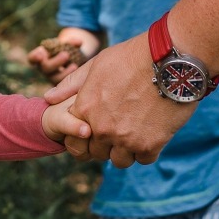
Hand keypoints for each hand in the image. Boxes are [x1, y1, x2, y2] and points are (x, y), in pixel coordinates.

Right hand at [27, 40, 83, 83]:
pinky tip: (77, 71)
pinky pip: (64, 86)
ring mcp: (52, 77)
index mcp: (41, 56)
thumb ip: (71, 41)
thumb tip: (79, 41)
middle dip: (56, 62)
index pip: (32, 58)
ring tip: (74, 66)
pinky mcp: (60, 85)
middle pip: (46, 68)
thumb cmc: (65, 48)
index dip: (35, 57)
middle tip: (66, 55)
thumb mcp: (67, 42)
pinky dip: (71, 77)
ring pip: (55, 78)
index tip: (41, 54)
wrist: (72, 59)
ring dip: (65, 72)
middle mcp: (44, 67)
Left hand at [45, 34, 196, 167]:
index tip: (97, 128)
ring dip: (126, 150)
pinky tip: (151, 132)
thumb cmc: (132, 57)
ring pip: (120, 161)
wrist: (170, 60)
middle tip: (121, 128)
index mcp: (86, 109)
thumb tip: (48, 98)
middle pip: (97, 153)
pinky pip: (143, 159)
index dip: (85, 136)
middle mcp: (102, 128)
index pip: (75, 139)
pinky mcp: (149, 145)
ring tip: (136, 131)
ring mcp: (125, 139)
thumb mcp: (97, 65)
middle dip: (107, 144)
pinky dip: (147, 150)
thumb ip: (71, 84)